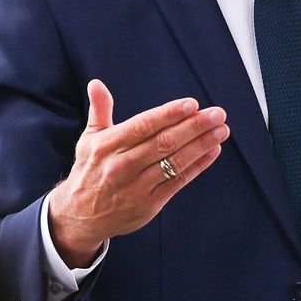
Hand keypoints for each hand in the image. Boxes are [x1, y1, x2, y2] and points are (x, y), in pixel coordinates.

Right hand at [46, 79, 229, 266]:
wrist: (79, 217)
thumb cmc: (89, 170)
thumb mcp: (89, 139)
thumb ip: (99, 110)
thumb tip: (96, 83)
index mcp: (108, 146)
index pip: (143, 126)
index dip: (169, 114)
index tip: (192, 104)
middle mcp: (122, 166)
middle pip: (163, 143)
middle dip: (194, 126)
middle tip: (218, 114)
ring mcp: (136, 187)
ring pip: (174, 162)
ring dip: (201, 145)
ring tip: (222, 130)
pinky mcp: (149, 205)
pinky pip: (178, 182)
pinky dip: (197, 166)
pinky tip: (213, 151)